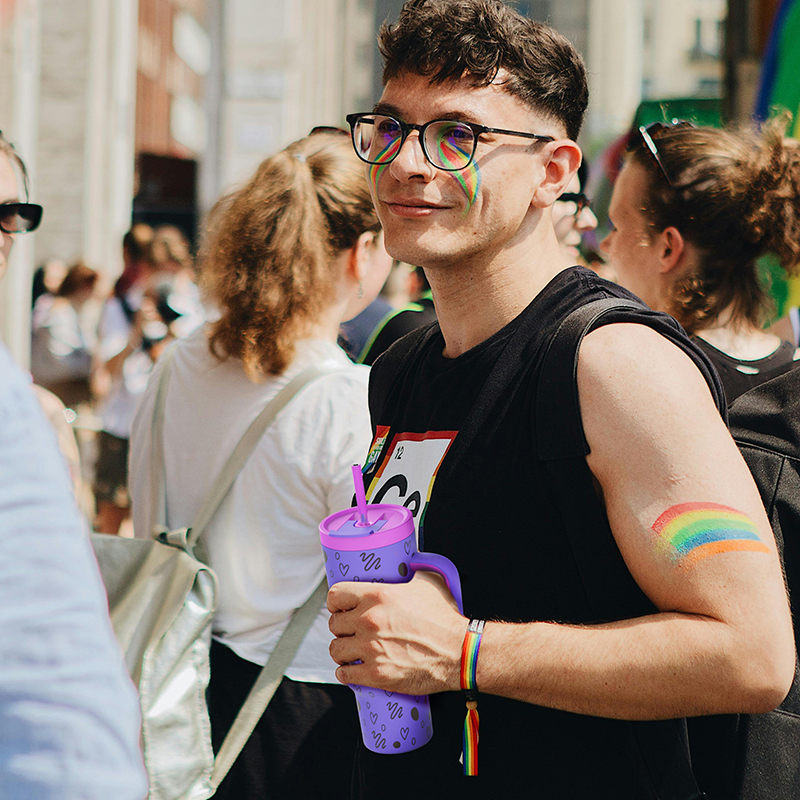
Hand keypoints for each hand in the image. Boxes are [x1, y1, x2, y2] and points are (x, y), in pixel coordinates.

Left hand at [328, 571, 465, 694]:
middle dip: (341, 628)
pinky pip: (345, 674)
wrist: (459, 651)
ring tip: (351, 651)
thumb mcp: (427, 583)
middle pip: (334, 624)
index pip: (336, 595)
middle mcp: (369, 621)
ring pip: (336, 649)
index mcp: (378, 596)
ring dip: (342, 651)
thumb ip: (411, 573)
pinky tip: (352, 670)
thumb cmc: (445, 619)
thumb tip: (407, 567)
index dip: (335, 602)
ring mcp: (371, 648)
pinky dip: (346, 673)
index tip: (339, 608)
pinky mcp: (376, 674)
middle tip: (350, 631)